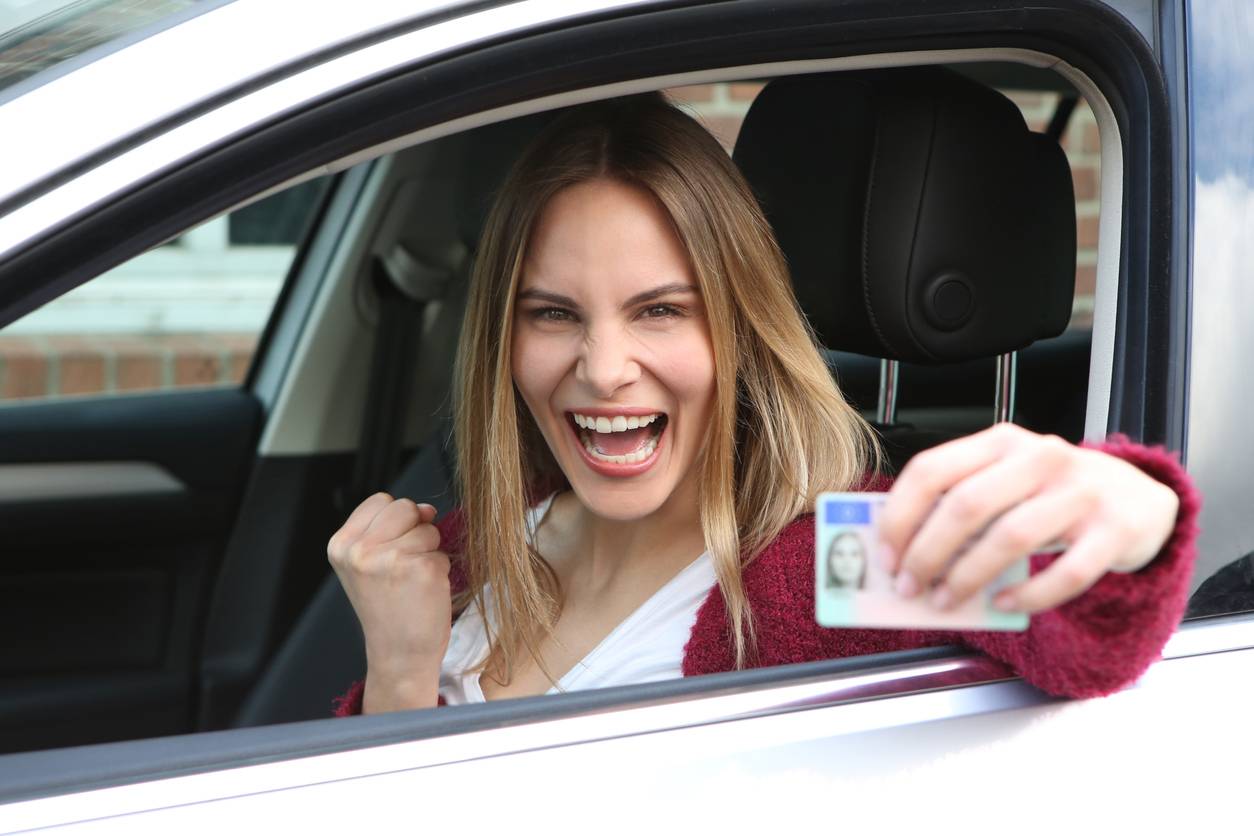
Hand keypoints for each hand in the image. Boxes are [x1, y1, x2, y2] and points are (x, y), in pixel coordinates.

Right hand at [328, 493, 451, 711]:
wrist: (399, 656)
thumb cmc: (388, 609)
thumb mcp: (369, 564)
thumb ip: (389, 529)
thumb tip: (426, 508)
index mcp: (342, 545)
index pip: (381, 501)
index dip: (395, 522)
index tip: (389, 553)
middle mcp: (361, 551)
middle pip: (405, 507)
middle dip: (414, 531)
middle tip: (403, 569)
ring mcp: (391, 559)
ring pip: (428, 528)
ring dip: (429, 552)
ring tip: (412, 582)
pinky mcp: (423, 569)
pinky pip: (443, 551)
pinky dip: (440, 569)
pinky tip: (424, 592)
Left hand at [877, 423, 1179, 614]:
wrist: (1140, 499)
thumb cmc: (1054, 494)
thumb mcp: (1007, 482)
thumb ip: (960, 504)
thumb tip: (902, 552)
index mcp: (1001, 441)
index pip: (932, 469)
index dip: (901, 515)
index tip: (885, 555)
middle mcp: (1040, 457)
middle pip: (966, 505)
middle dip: (927, 553)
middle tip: (908, 586)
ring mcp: (1082, 491)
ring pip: (1010, 537)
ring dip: (968, 577)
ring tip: (945, 601)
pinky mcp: (1114, 529)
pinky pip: (1067, 571)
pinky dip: (1029, 595)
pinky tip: (1005, 605)